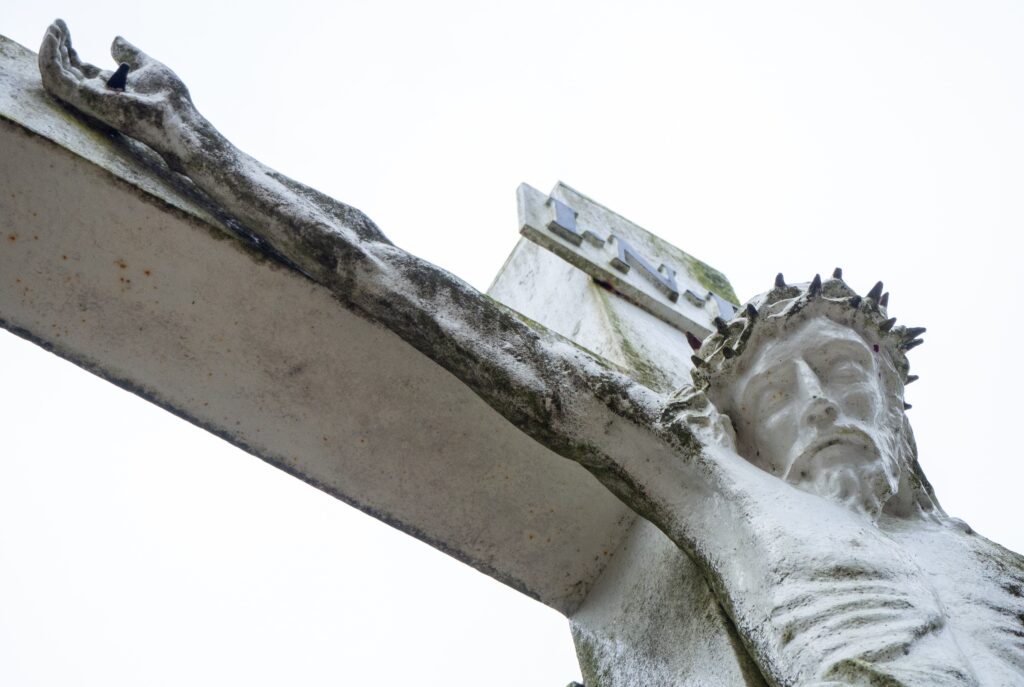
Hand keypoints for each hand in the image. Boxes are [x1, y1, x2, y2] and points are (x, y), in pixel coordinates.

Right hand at [38, 20, 199, 159]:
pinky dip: (50, 57)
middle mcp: (96, 95)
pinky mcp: (86, 100)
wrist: (178, 117)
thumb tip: (114, 39)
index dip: (68, 48)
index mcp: (109, 88)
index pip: (79, 68)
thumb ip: (129, 54)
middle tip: (57, 24)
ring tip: (53, 28)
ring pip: (56, 75)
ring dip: (49, 50)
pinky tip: (54, 37)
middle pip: (66, 70)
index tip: (63, 27)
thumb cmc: (170, 99)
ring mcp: (90, 99)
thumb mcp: (147, 67)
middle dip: (57, 46)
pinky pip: (57, 79)